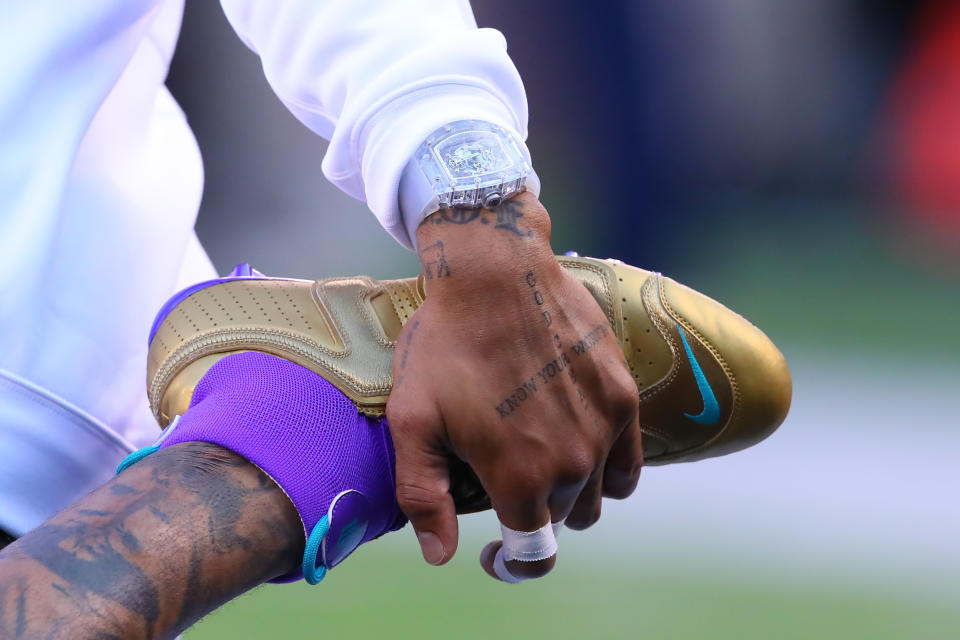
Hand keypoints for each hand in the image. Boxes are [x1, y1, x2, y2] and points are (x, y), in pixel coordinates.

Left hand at [386, 193, 642, 580]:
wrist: (496, 274)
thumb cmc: (446, 346)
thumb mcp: (413, 420)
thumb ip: (424, 496)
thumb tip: (440, 556)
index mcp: (519, 479)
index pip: (533, 555)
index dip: (511, 564)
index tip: (493, 554)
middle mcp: (572, 464)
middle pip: (563, 519)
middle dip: (533, 511)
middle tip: (503, 473)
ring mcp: (604, 430)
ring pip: (597, 494)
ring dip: (571, 490)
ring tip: (539, 456)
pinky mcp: (623, 397)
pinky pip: (627, 462)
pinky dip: (607, 467)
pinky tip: (581, 445)